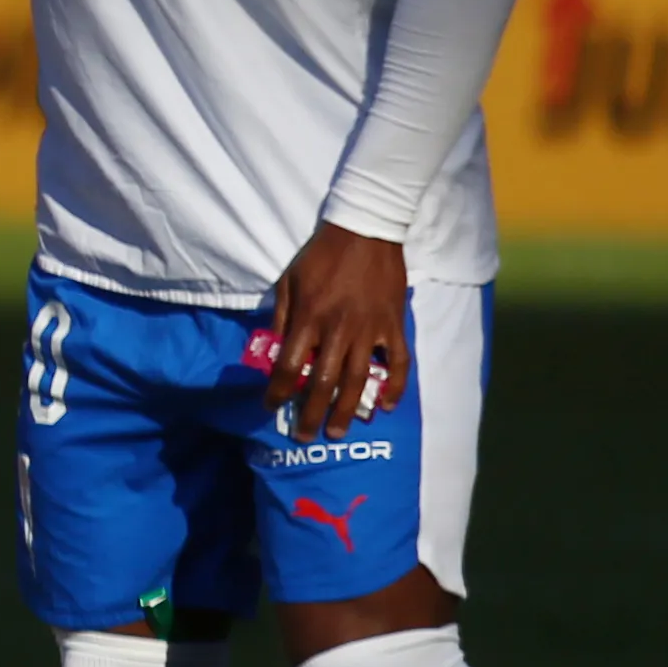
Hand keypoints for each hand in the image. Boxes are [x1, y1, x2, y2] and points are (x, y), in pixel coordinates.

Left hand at [264, 222, 412, 439]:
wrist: (367, 230)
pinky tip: (385, 408)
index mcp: (309, 318)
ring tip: (338, 432)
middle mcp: (339, 329)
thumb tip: (272, 349)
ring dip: (347, 410)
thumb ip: (281, 317)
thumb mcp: (289, 281)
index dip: (277, 391)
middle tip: (304, 436)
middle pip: (323, 382)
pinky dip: (394, 388)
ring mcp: (370, 329)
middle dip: (311, 413)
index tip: (270, 407)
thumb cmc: (322, 256)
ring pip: (358, 380)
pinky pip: (398, 363)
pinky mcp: (394, 325)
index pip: (288, 365)